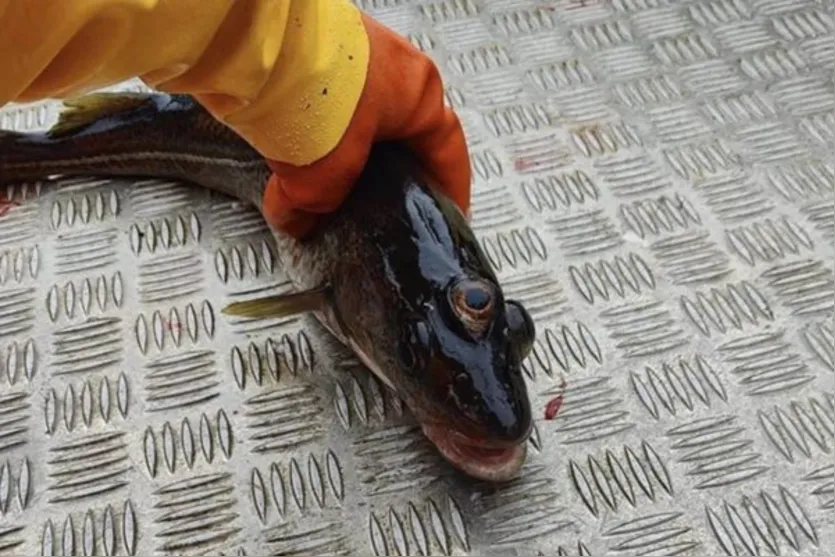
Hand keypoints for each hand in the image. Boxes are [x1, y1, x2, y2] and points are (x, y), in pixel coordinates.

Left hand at [261, 13, 471, 237]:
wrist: (258, 41)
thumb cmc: (310, 96)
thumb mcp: (320, 178)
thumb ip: (315, 206)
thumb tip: (298, 219)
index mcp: (420, 95)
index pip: (446, 151)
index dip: (449, 190)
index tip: (447, 214)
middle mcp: (397, 64)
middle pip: (402, 130)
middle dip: (389, 168)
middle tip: (376, 201)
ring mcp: (359, 48)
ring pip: (361, 112)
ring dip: (346, 145)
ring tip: (324, 176)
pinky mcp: (318, 42)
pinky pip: (325, 93)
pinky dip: (314, 122)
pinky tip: (290, 143)